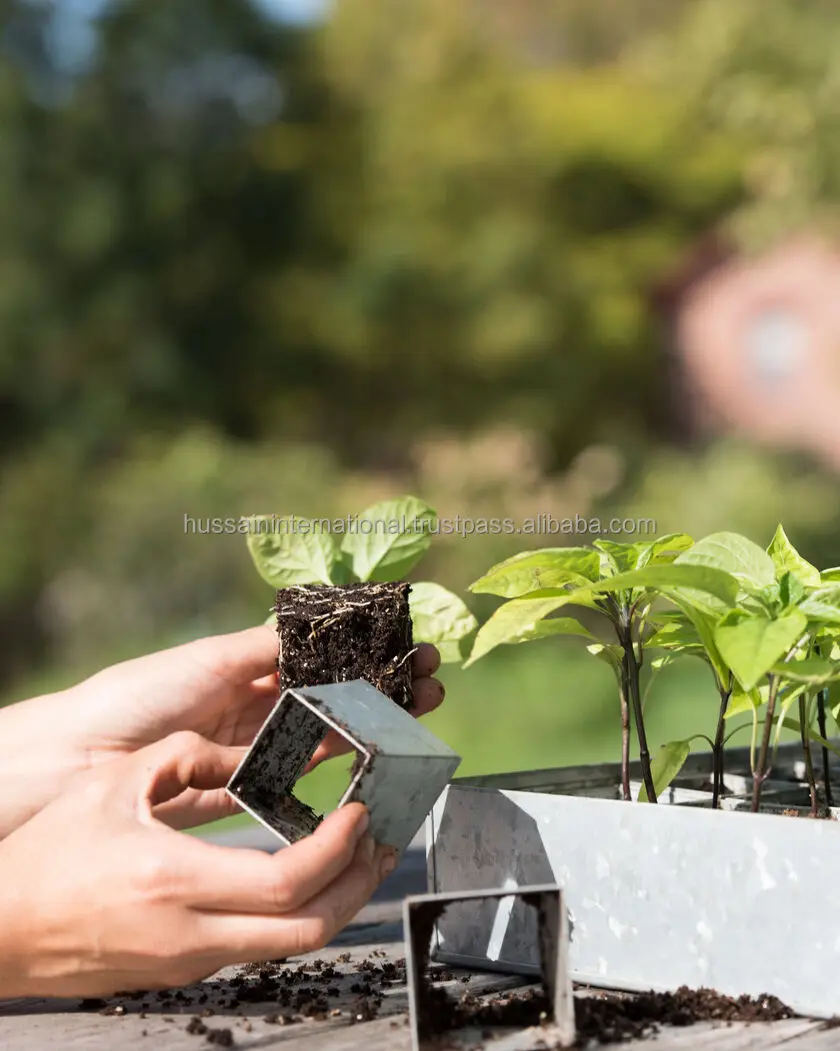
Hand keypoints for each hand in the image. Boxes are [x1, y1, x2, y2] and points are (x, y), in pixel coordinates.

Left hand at [0, 625, 443, 836]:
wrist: (78, 760)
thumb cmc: (138, 697)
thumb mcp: (211, 659)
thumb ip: (269, 646)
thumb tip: (322, 618)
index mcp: (246, 664)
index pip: (320, 653)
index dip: (364, 648)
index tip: (405, 641)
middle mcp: (254, 702)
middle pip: (332, 691)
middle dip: (382, 684)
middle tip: (430, 679)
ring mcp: (252, 743)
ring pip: (325, 729)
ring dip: (371, 719)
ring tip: (416, 709)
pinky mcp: (243, 784)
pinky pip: (297, 771)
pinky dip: (335, 759)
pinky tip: (366, 751)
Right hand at [0, 732, 395, 997]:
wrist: (0, 930)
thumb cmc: (50, 854)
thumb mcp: (118, 784)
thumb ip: (187, 755)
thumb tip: (245, 751)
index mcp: (174, 881)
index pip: (288, 882)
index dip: (338, 849)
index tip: (360, 814)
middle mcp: (190, 935)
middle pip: (309, 928)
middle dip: (359, 883)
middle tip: (382, 840)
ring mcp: (189, 962)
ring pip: (291, 945)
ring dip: (336, 899)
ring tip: (359, 856)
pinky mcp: (183, 971)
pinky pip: (259, 945)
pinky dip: (296, 911)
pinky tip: (305, 875)